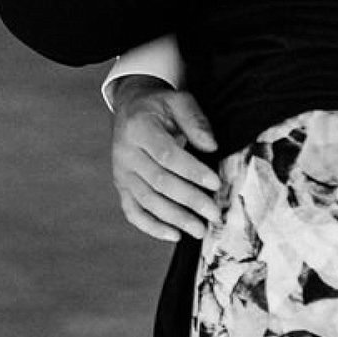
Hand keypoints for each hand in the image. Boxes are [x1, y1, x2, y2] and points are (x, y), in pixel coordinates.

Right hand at [108, 77, 218, 241]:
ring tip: (200, 230)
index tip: (216, 184)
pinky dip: (151, 227)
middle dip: (189, 201)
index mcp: (139, 128)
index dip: (192, 172)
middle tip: (214, 214)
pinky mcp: (121, 186)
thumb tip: (211, 146)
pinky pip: (132, 211)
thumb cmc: (159, 107)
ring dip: (174, 218)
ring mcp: (121, 172)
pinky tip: (174, 235)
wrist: (131, 109)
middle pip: (158, 182)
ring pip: (146, 200)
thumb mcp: (178, 101)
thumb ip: (195, 120)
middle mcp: (125, 152)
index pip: (166, 156)